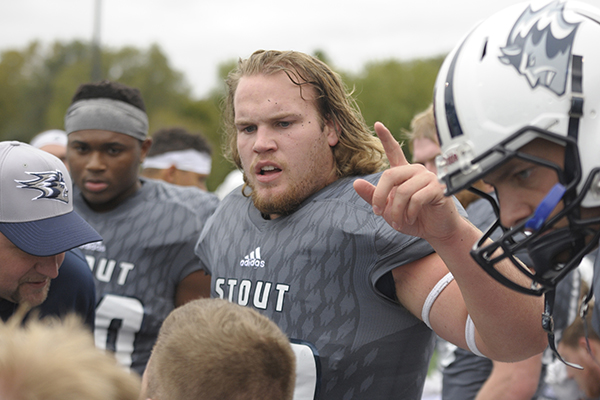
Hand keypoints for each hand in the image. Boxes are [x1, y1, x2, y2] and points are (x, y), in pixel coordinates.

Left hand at [353, 122, 460, 241]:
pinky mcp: (439, 188)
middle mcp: (416, 171)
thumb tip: (355, 183)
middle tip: (378, 212)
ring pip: (403, 191)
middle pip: (390, 175)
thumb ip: (373, 196)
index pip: (394, 151)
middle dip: (380, 196)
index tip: (378, 124)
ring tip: (398, 222)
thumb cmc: (414, 219)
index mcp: (404, 173)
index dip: (386, 138)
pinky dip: (410, 213)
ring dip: (396, 211)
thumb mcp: (388, 209)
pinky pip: (416, 199)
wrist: (436, 231)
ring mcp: (429, 178)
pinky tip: (412, 219)